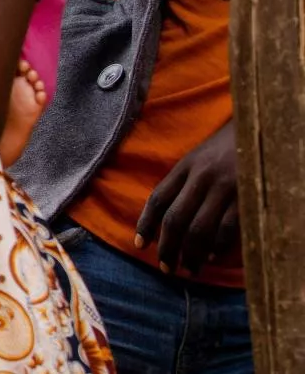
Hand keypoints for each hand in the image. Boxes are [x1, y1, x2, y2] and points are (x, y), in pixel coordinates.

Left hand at [136, 119, 239, 274]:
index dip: (146, 225)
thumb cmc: (226, 148)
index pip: (158, 199)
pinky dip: (218, 247)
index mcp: (185, 167)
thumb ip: (183, 183)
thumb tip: (167, 219)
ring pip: (199, 229)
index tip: (140, 246)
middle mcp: (201, 178)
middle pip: (175, 219)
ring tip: (189, 269)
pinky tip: (212, 258)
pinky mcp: (247, 197)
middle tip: (166, 267)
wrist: (260, 130)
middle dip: (167, 248)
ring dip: (191, 254)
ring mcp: (225, 188)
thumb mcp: (198, 159)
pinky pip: (227, 229)